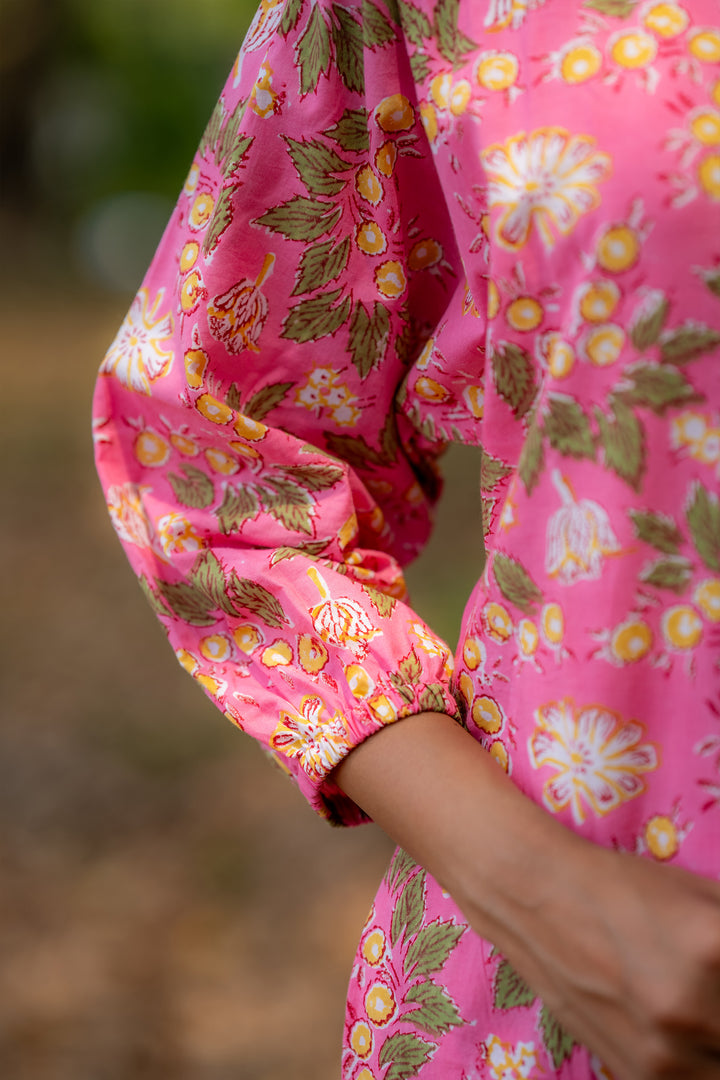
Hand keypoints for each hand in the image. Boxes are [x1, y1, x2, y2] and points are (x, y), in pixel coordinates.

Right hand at [334, 712, 719, 1079]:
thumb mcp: (708, 898)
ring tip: (707, 1007)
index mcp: (716, 948)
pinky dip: (704, 1060)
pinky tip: (694, 1032)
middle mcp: (694, 1009)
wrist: (538, 899)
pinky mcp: (640, 1076)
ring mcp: (665, 1052)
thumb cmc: (627, 887)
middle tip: (716, 985)